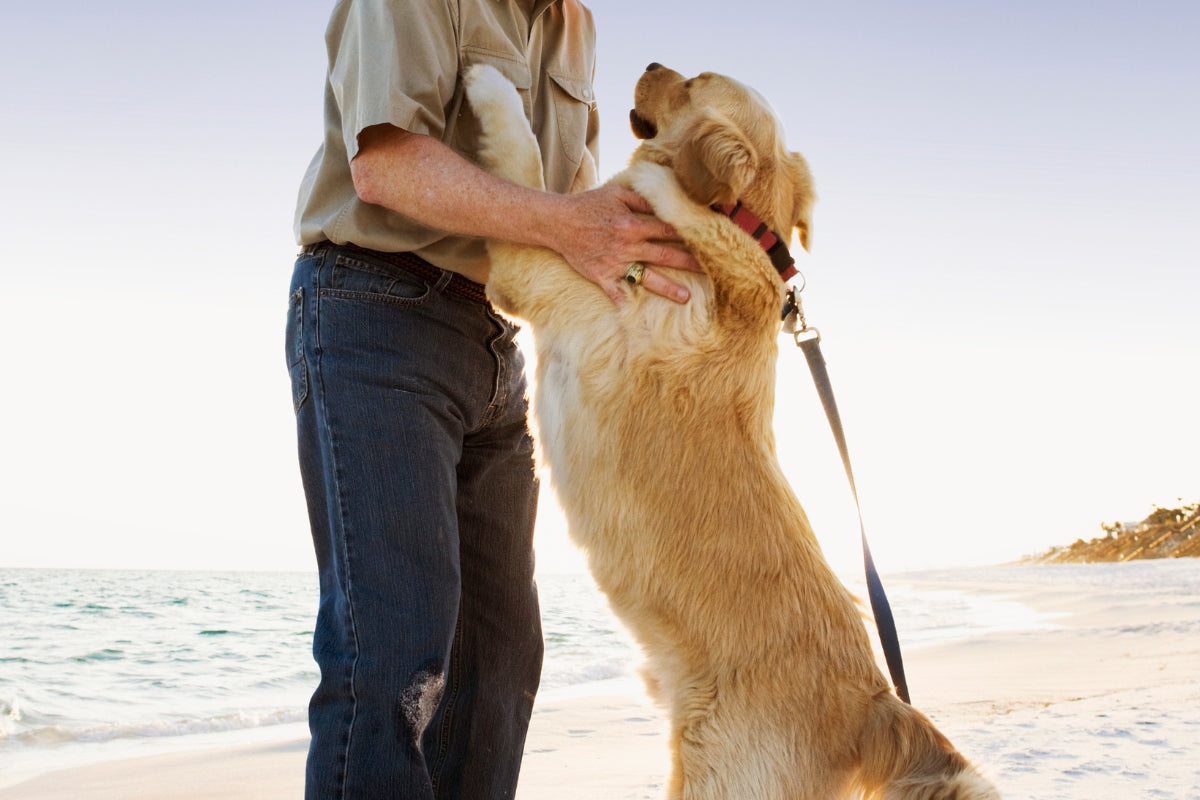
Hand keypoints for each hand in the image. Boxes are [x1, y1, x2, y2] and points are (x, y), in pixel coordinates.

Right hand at [555, 185, 700, 303]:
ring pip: (647, 277)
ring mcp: (615, 263)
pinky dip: (624, 302)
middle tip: (710, 270)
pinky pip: (616, 292)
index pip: (668, 230)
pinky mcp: (602, 276)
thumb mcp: (617, 193)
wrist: (558, 222)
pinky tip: (636, 314)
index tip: (708, 240)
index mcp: (633, 224)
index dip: (689, 234)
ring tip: (686, 298)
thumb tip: (665, 199)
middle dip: (689, 262)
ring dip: (668, 288)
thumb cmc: (589, 204)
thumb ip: (642, 198)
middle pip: (665, 254)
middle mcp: (628, 245)